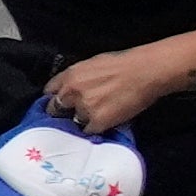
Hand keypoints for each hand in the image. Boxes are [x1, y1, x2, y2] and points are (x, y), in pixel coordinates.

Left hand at [42, 44, 186, 135]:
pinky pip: (88, 131)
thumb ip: (76, 78)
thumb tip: (69, 88)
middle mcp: (71, 92)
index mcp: (69, 75)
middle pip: (55, 109)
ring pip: (73, 121)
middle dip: (62, 111)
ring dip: (81, 121)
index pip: (49, 91)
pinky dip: (94, 129)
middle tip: (72, 114)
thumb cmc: (124, 64)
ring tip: (94, 117)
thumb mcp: (92, 64)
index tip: (58, 102)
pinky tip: (103, 123)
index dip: (54, 97)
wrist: (145, 72)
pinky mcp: (97, 122)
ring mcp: (83, 109)